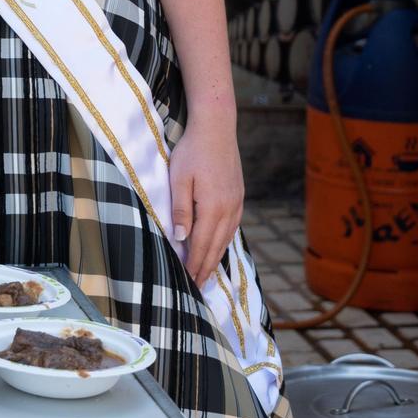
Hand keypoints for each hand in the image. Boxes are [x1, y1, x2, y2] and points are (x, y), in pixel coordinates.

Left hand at [169, 111, 243, 284]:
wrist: (217, 130)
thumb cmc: (192, 152)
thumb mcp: (179, 179)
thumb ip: (181, 209)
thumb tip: (181, 238)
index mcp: (213, 207)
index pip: (201, 244)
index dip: (194, 264)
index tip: (188, 282)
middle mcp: (229, 210)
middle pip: (216, 246)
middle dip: (205, 267)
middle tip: (196, 286)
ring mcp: (236, 204)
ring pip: (225, 239)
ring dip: (215, 257)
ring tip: (206, 274)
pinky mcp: (238, 198)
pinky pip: (231, 227)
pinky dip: (224, 242)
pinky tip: (218, 248)